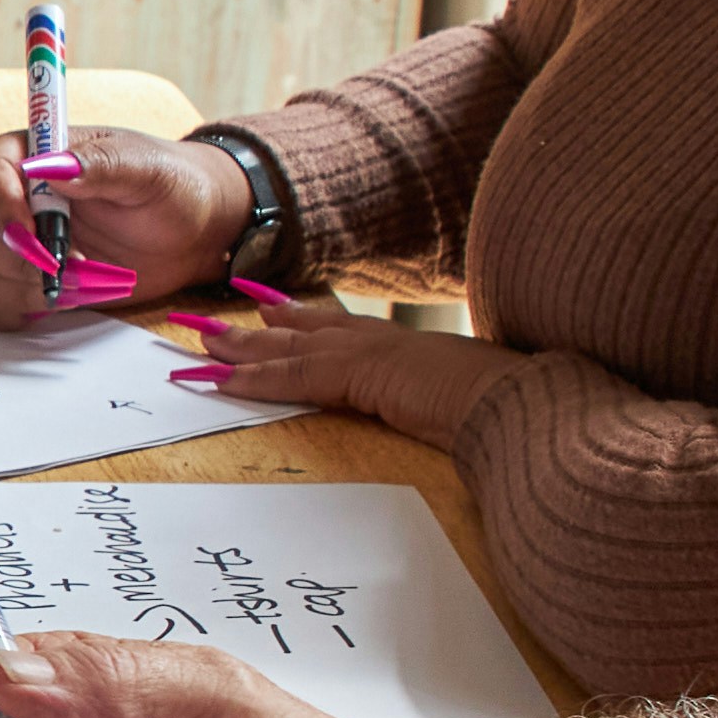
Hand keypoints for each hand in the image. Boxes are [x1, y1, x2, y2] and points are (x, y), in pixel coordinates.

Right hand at [0, 125, 246, 327]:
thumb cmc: (170, 187)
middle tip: (77, 266)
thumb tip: (55, 169)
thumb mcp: (147, 169)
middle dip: (20, 260)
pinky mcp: (20, 284)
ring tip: (82, 283)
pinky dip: (14, 311)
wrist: (190, 233)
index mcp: (32, 155)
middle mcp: (11, 199)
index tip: (32, 237)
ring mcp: (11, 245)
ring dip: (23, 289)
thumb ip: (102, 164)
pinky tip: (57, 303)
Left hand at [147, 291, 513, 445]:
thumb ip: (437, 399)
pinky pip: (295, 376)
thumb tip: (436, 410)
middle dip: (252, 328)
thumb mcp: (461, 400)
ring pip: (288, 347)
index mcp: (403, 346)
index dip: (298, 317)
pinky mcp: (362, 373)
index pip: (338, 326)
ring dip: (239, 347)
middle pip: (301, 329)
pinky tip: (219, 379)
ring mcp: (370, 352)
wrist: (521, 402)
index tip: (265, 307)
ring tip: (196, 342)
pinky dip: (253, 378)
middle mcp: (380, 339)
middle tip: (207, 323)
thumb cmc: (505, 408)